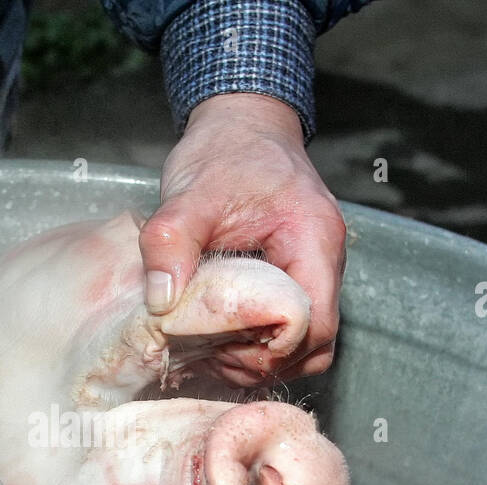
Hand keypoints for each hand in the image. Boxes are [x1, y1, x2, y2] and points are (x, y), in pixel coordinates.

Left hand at [140, 92, 346, 378]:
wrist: (240, 121)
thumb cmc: (224, 150)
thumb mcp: (189, 193)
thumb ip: (171, 243)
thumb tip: (161, 302)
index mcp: (313, 240)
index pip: (314, 324)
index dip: (271, 351)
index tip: (222, 348)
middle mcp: (325, 260)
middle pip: (316, 343)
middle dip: (264, 361)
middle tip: (212, 357)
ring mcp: (315, 270)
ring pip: (307, 342)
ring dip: (264, 358)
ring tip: (214, 351)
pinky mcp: (297, 276)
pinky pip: (292, 327)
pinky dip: (261, 343)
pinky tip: (222, 337)